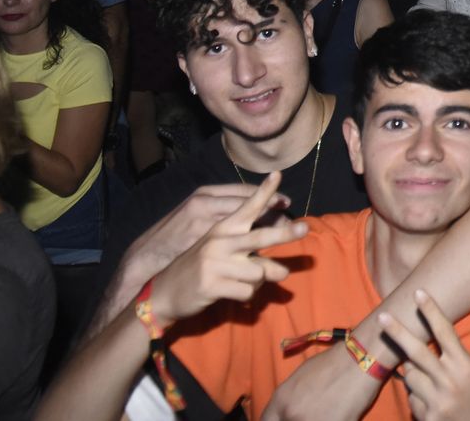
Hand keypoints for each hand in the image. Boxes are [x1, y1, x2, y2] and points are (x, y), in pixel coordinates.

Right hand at [123, 181, 290, 286]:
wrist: (164, 292)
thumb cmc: (200, 267)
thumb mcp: (220, 250)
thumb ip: (248, 248)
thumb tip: (281, 256)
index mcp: (222, 229)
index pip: (246, 207)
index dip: (264, 192)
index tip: (278, 175)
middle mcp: (219, 242)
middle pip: (260, 237)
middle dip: (285, 233)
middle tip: (305, 227)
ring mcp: (215, 263)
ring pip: (258, 271)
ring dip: (261, 279)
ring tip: (251, 281)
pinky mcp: (213, 285)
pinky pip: (248, 291)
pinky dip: (249, 295)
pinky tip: (237, 293)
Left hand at [382, 293, 469, 420]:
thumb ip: (449, 361)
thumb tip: (417, 351)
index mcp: (465, 365)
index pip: (444, 332)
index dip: (431, 311)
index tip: (419, 293)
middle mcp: (450, 381)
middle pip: (417, 352)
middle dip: (398, 332)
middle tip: (382, 316)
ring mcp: (438, 401)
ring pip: (410, 377)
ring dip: (414, 376)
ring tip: (433, 386)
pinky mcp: (429, 418)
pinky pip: (412, 400)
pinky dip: (418, 399)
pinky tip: (434, 405)